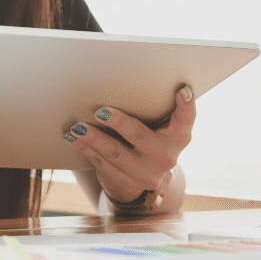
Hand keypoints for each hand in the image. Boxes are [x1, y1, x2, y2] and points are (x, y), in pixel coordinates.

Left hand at [65, 85, 194, 212]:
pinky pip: (102, 164)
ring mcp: (147, 174)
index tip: (182, 90)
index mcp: (179, 137)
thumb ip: (156, 107)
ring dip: (93, 138)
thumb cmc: (150, 138)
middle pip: (141, 136)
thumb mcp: (161, 126)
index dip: (187, 105)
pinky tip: (73, 139)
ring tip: (77, 127)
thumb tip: (127, 77)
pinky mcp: (126, 182)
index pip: (187, 119)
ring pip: (116, 153)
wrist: (143, 178)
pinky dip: (85, 149)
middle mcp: (167, 157)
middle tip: (101, 111)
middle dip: (120, 123)